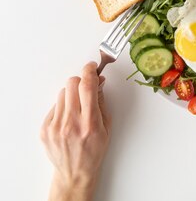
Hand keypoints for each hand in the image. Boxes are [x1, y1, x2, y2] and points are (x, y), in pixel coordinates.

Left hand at [40, 62, 110, 200]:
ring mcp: (56, 127)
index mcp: (89, 123)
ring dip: (71, 95)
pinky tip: (68, 119)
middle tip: (85, 89)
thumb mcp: (106, 126)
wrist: (75, 172)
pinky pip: (54, 105)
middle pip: (72, 84)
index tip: (91, 67)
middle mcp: (71, 124)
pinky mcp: (45, 129)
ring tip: (76, 109)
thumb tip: (98, 81)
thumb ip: (101, 101)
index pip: (87, 87)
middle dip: (80, 82)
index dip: (89, 71)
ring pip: (62, 92)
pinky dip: (62, 108)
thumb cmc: (93, 151)